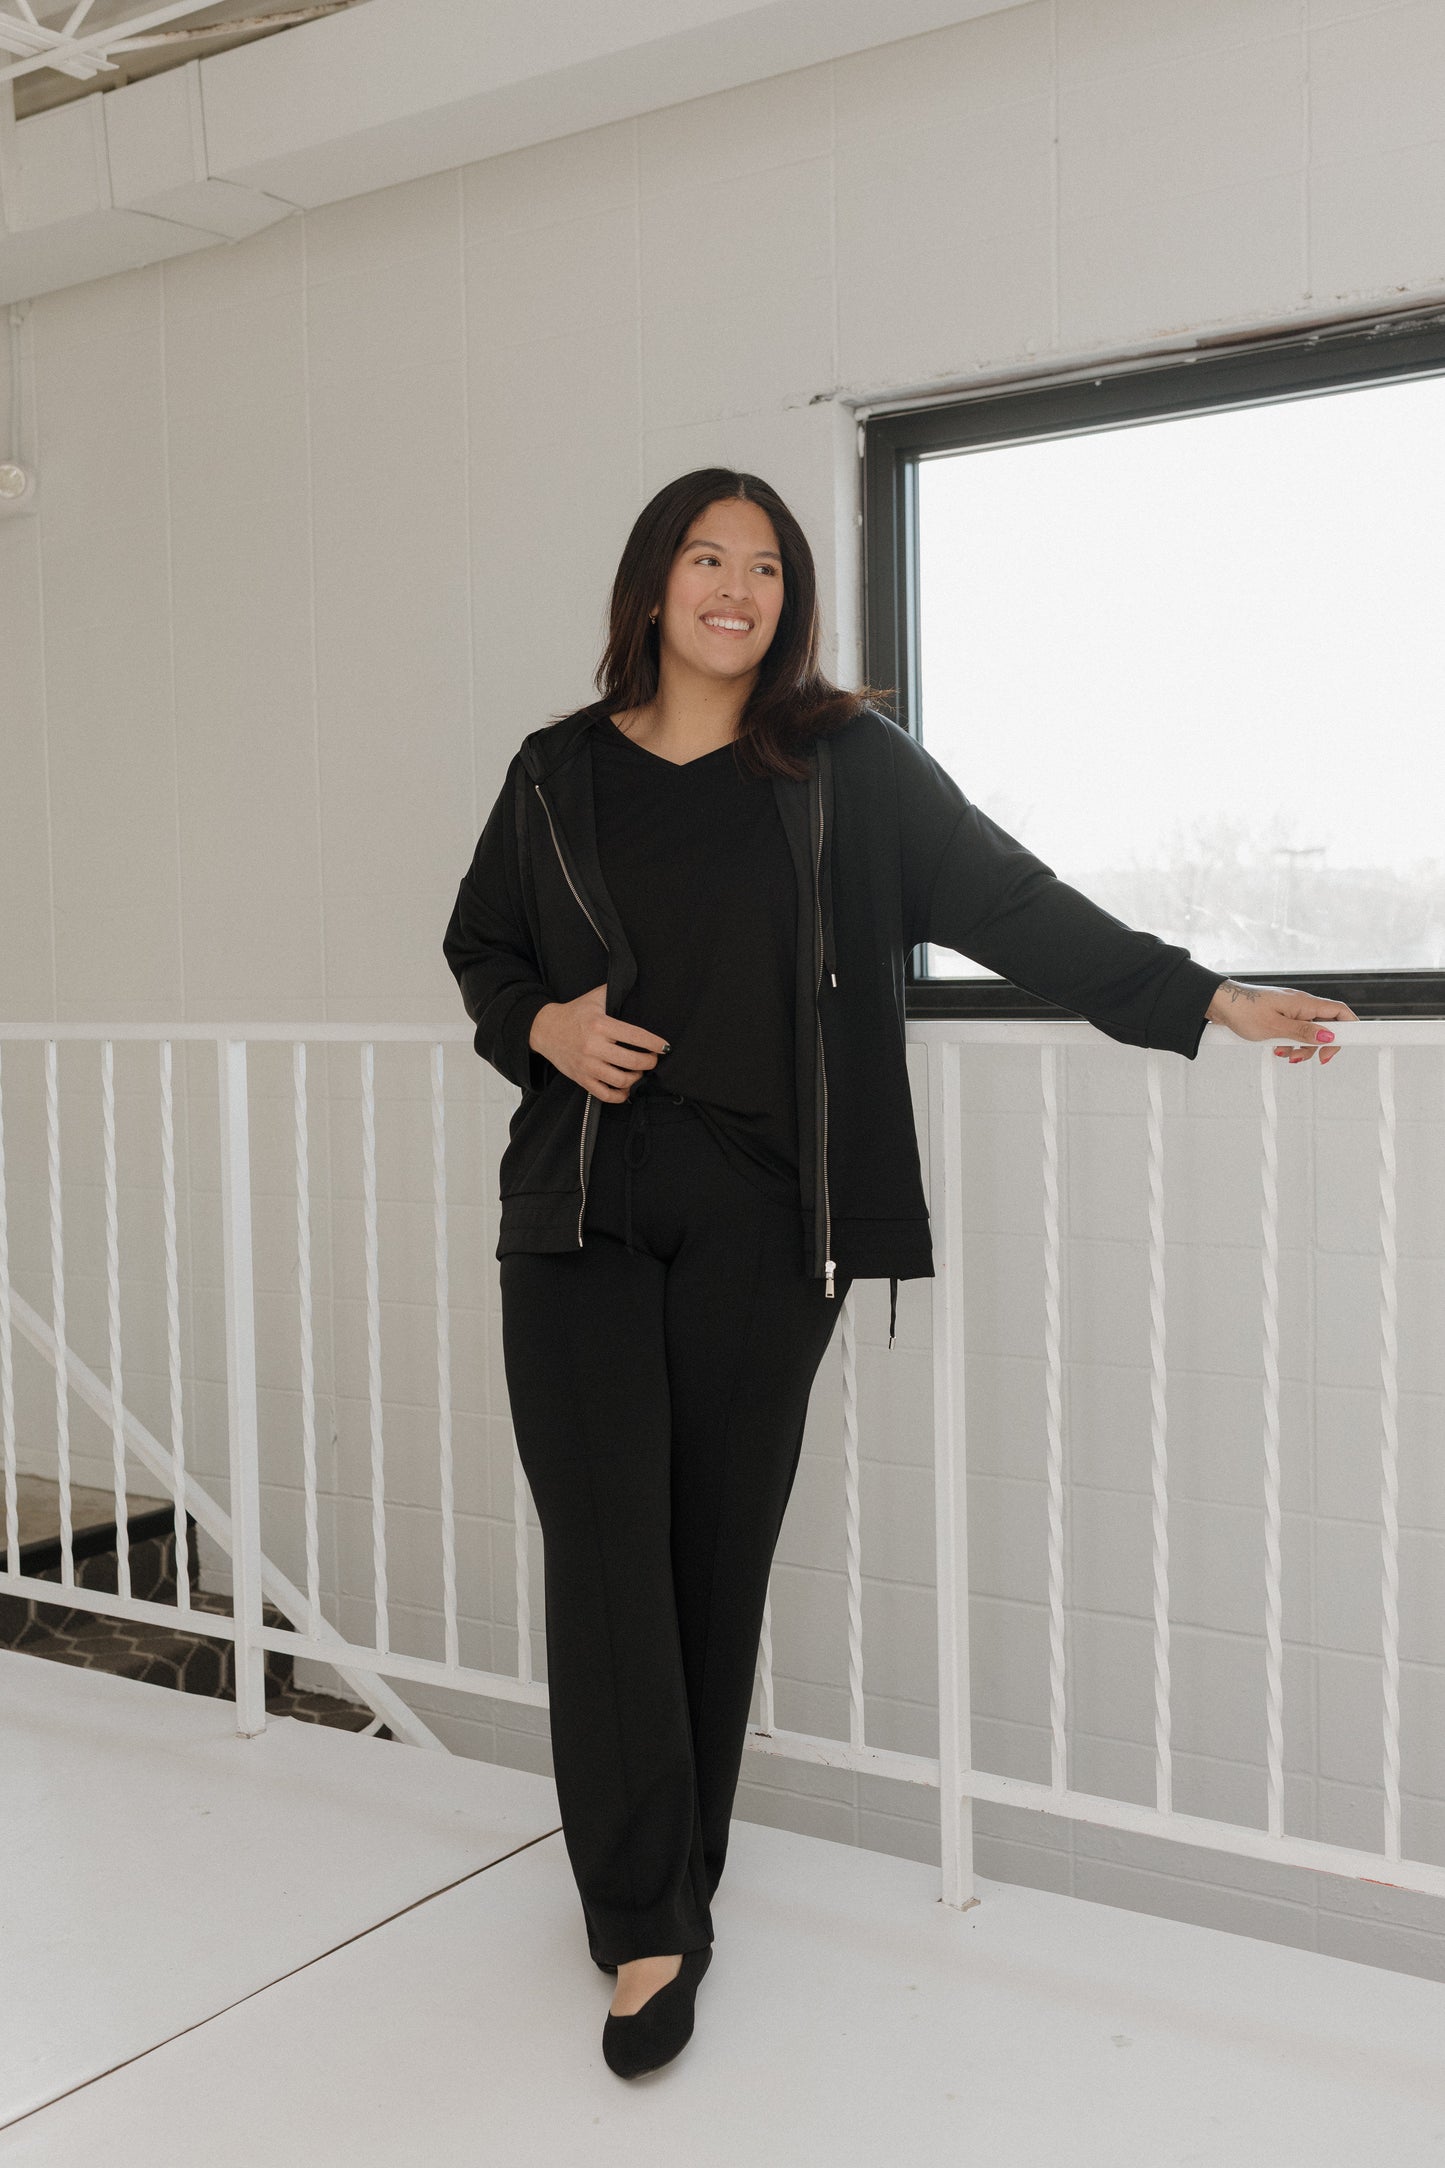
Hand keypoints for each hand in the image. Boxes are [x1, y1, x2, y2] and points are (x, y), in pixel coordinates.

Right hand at [529, 983, 669, 1101]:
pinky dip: (620, 1095)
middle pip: (632, 1061)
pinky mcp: (581, 1078)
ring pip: (621, 1080)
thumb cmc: (574, 1012)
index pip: (636, 1036)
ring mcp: (587, 1065)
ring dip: (636, 1078)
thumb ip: (616, 991)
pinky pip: (605, 1094)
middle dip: (649, 1062)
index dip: (655, 1043)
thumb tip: (639, 985)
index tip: (665, 1047)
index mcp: (601, 1024)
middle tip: (652, 1059)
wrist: (545, 1029)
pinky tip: (625, 1088)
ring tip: (638, 1071)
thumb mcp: (595, 997)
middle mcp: (594, 1046)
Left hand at [1205, 979, 1358, 1064]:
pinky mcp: (1280, 1016)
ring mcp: (1291, 1010)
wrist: (1219, 1002)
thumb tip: (1329, 1036)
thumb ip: (1303, 1033)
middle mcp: (1301, 1005)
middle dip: (1317, 1046)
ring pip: (1308, 1032)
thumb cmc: (1243, 1010)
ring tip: (1283, 1055)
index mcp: (1305, 1003)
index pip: (1340, 1012)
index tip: (1335, 1050)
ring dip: (1300, 1048)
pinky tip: (1276, 1049)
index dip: (1347, 1030)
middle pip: (1326, 1027)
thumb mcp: (1275, 1027)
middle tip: (1303, 1059)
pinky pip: (1294, 1032)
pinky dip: (1289, 1043)